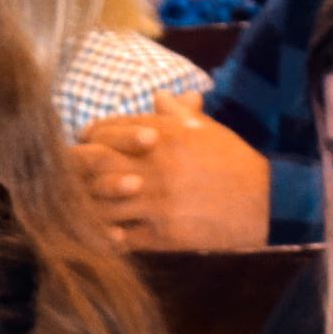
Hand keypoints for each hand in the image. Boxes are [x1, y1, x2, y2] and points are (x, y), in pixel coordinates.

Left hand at [67, 93, 270, 248]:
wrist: (267, 202)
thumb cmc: (235, 161)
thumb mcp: (206, 129)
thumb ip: (177, 112)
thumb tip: (158, 96)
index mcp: (161, 133)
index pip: (102, 131)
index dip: (86, 139)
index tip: (84, 147)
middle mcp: (152, 164)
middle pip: (91, 163)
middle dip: (73, 168)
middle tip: (65, 177)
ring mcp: (155, 201)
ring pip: (99, 203)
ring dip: (86, 206)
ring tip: (78, 208)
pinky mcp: (163, 234)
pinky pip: (120, 238)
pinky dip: (106, 237)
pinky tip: (103, 234)